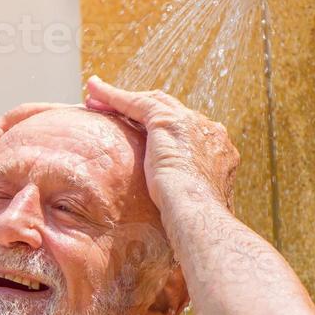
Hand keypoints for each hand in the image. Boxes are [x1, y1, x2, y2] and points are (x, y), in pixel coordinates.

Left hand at [83, 76, 238, 210]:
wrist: (199, 215)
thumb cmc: (197, 222)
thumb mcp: (197, 207)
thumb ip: (189, 200)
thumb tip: (177, 218)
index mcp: (219, 151)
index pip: (188, 132)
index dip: (163, 132)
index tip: (144, 139)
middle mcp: (209, 131)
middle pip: (170, 110)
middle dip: (141, 108)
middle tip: (113, 110)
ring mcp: (191, 123)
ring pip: (151, 102)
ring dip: (121, 98)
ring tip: (95, 96)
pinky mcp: (168, 122)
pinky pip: (135, 103)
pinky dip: (113, 96)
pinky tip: (94, 91)